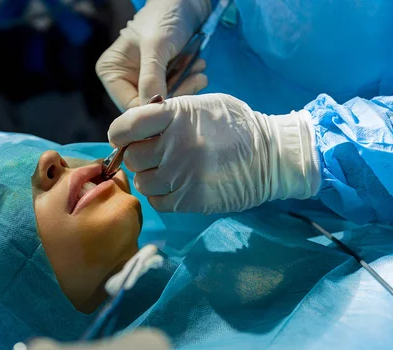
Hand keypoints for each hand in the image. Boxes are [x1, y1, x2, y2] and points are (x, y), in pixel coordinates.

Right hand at [96, 0, 209, 110]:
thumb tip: (152, 111)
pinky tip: (197, 68)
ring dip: (185, 88)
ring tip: (198, 69)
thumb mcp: (156, 46)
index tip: (177, 102)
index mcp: (112, 72)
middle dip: (173, 95)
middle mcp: (124, 80)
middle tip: (196, 80)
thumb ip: (151, 79)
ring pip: (165, 102)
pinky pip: (175, 93)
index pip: (130, 106)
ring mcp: (144, 81)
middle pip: (148, 106)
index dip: (153, 108)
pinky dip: (189, 83)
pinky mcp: (163, 79)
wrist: (186, 1)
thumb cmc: (164, 16)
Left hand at [108, 94, 320, 213]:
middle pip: (132, 158)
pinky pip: (157, 201)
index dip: (120, 134)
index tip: (126, 138)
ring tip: (169, 170)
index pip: (125, 127)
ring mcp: (183, 175)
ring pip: (142, 182)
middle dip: (139, 156)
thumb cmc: (234, 125)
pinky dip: (161, 195)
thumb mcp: (200, 105)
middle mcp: (175, 145)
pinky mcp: (191, 200)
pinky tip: (177, 185)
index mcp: (175, 116)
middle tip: (156, 154)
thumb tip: (134, 128)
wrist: (272, 156)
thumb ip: (166, 114)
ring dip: (150, 177)